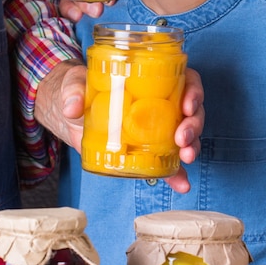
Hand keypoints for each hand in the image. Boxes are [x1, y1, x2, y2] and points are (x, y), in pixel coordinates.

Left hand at [35, 63, 204, 193]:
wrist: (71, 114)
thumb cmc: (80, 89)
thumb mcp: (76, 83)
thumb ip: (74, 91)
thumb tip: (73, 108)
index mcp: (155, 80)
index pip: (187, 80)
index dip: (194, 91)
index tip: (187, 106)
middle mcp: (163, 102)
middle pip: (192, 110)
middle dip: (194, 125)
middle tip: (182, 138)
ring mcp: (159, 127)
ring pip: (187, 135)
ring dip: (191, 146)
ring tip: (186, 157)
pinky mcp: (149, 150)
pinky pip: (169, 162)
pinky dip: (177, 174)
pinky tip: (181, 184)